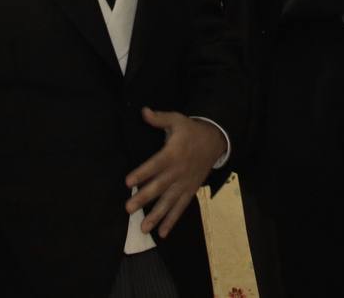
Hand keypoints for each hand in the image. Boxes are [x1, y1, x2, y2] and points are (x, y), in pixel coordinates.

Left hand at [126, 109, 226, 237]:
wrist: (216, 141)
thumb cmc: (191, 131)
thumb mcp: (177, 120)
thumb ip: (159, 118)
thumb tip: (143, 111)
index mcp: (173, 153)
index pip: (155, 165)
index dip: (142, 173)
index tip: (128, 182)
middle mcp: (178, 171)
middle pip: (159, 186)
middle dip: (144, 198)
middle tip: (128, 208)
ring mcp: (185, 184)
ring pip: (169, 202)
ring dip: (156, 216)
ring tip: (144, 228)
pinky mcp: (190, 191)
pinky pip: (181, 208)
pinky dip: (172, 220)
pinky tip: (162, 233)